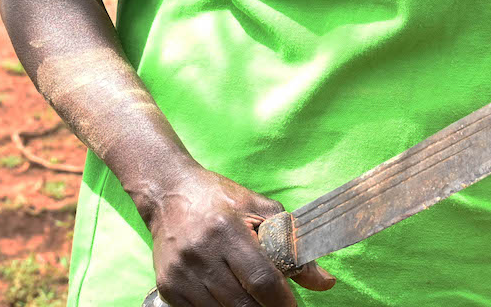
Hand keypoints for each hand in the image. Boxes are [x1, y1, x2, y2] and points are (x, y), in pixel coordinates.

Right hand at [141, 168, 334, 305]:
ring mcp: (180, 274)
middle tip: (277, 306)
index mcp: (226, 230)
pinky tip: (230, 298)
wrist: (168, 193)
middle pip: (242, 303)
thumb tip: (323, 282)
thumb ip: (292, 244)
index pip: (261, 279)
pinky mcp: (167, 288)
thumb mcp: (260, 209)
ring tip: (254, 298)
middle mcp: (200, 253)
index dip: (282, 302)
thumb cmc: (220, 199)